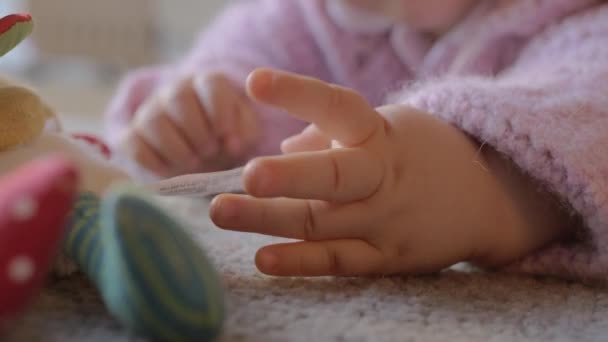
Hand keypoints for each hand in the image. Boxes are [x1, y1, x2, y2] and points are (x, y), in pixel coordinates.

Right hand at [116, 73, 259, 176]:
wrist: (204, 152)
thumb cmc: (227, 139)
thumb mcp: (245, 132)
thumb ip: (245, 132)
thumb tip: (231, 143)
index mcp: (208, 84)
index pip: (210, 84)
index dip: (220, 112)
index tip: (230, 139)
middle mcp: (176, 91)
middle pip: (177, 98)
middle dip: (197, 131)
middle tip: (211, 152)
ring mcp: (150, 111)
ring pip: (152, 120)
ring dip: (176, 148)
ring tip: (194, 163)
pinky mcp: (132, 135)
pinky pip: (131, 143)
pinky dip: (150, 161)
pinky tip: (170, 172)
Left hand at [210, 69, 568, 276]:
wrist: (489, 197)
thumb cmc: (420, 154)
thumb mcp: (386, 129)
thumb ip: (333, 135)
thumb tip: (285, 146)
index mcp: (380, 134)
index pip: (338, 107)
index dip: (298, 93)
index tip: (255, 82)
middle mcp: (382, 177)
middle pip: (334, 177)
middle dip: (290, 176)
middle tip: (248, 174)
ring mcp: (386, 220)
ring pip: (322, 222)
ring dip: (269, 219)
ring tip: (220, 212)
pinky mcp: (389, 258)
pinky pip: (339, 261)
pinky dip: (301, 261)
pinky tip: (263, 258)